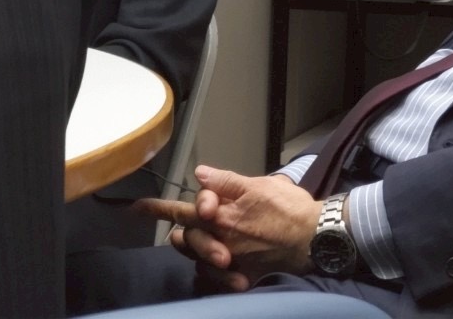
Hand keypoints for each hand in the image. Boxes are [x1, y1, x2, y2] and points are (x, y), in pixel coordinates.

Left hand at [136, 166, 321, 286]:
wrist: (314, 237)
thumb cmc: (290, 208)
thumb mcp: (259, 185)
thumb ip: (226, 182)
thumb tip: (200, 174)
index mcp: (222, 216)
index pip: (181, 211)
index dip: (156, 209)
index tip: (137, 208)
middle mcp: (220, 242)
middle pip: (185, 237)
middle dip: (184, 228)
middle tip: (193, 220)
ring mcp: (229, 262)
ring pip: (196, 258)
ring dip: (197, 247)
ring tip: (207, 237)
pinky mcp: (242, 276)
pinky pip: (214, 278)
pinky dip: (214, 269)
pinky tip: (223, 260)